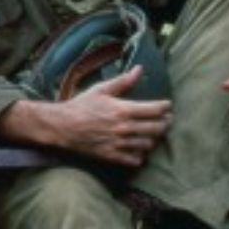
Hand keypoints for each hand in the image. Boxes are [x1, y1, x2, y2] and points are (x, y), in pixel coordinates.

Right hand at [0, 67, 170, 166]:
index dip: (165, 107)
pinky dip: (140, 156)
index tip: (166, 106)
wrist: (61, 125)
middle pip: (157, 128)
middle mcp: (124, 127)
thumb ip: (122, 81)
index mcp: (123, 109)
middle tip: (165, 120)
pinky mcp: (111, 155)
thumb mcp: (100, 89)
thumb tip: (139, 69)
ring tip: (152, 134)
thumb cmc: (80, 105)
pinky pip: (134, 160)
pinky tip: (138, 149)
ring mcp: (118, 143)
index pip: (156, 109)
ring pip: (148, 144)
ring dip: (153, 139)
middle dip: (165, 123)